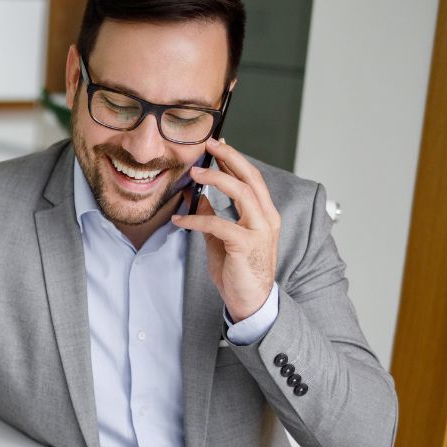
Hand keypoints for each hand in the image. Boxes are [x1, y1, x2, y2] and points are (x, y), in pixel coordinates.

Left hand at [171, 137, 279, 320]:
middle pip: (251, 177)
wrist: (251, 302)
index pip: (251, 179)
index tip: (217, 145)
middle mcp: (267, 219)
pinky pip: (219, 224)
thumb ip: (213, 216)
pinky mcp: (246, 245)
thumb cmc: (239, 271)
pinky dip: (197, 218)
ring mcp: (259, 231)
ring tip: (195, 172)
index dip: (234, 160)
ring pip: (241, 193)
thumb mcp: (222, 239)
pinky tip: (180, 218)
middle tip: (210, 144)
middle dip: (230, 157)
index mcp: (264, 215)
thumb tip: (197, 196)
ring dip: (216, 179)